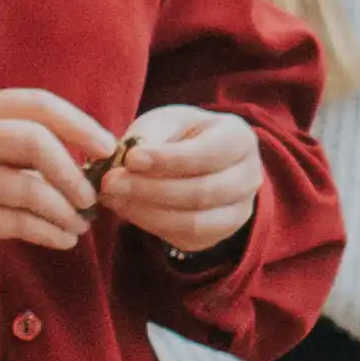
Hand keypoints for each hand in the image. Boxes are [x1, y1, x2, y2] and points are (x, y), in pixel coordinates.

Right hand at [0, 89, 108, 274]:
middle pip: (35, 141)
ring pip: (29, 189)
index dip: (79, 124)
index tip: (108, 148)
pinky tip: (61, 240)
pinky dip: (47, 233)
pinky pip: (14, 224)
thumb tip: (83, 155)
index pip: (35, 103)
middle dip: (74, 172)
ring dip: (65, 212)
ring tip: (78, 226)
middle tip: (91, 197)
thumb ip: (10, 139)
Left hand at [101, 102, 266, 258]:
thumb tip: (127, 161)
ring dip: (147, 213)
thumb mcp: (167, 122)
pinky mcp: (219, 235)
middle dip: (150, 190)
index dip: (168, 160)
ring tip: (113, 198)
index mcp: (240, 139)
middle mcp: (249, 178)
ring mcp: (238, 212)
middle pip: (202, 193)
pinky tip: (127, 209)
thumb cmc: (182, 135)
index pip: (208, 154)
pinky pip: (185, 239)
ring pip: (194, 223)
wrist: (200, 162)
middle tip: (111, 183)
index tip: (130, 158)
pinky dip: (151, 226)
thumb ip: (150, 135)